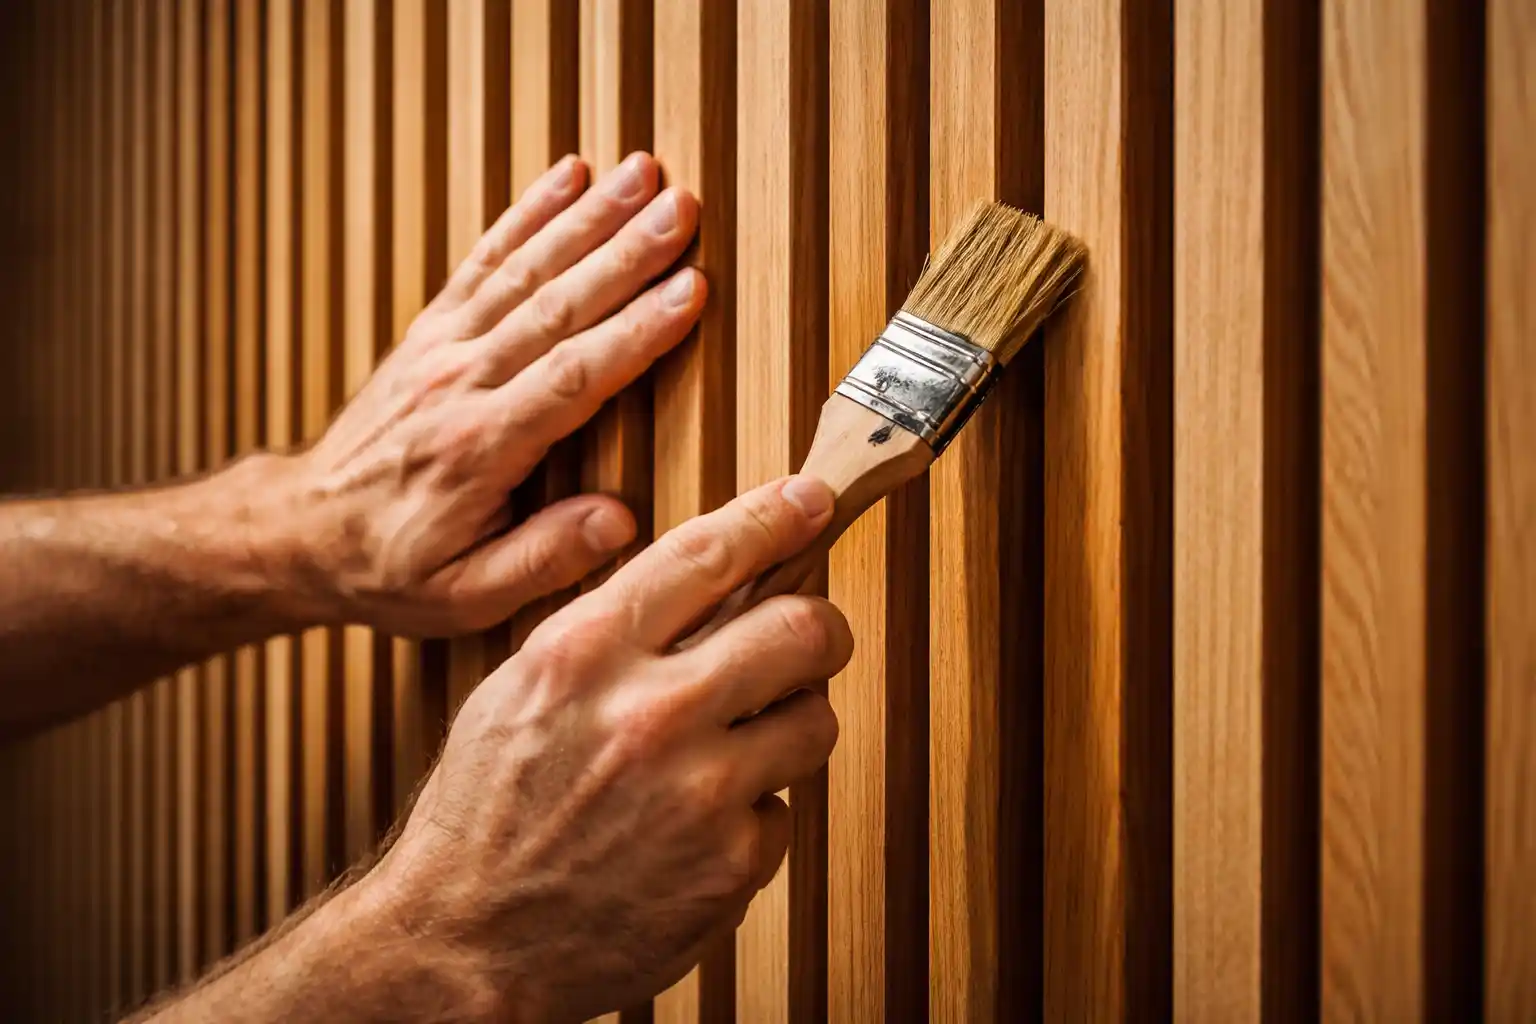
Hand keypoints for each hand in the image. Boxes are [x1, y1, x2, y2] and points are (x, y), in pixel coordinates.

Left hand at [273, 151, 703, 635]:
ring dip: (589, 217)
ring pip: (526, 271)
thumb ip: (544, 559)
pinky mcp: (433, 332)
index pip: (571, 377)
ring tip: (645, 173)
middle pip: (556, 304)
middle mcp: (460, 383)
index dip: (634, 331)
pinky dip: (527, 214)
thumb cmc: (391, 570)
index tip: (689, 289)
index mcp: (478, 448)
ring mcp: (443, 349)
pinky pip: (486, 261)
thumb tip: (621, 521)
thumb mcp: (464, 597)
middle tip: (683, 207)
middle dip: (625, 252)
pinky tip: (568, 175)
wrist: (300, 531)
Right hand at [363, 475, 850, 1020]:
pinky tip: (698, 828)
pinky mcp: (729, 863)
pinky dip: (753, 814)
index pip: (709, 555)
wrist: (463, 940)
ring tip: (737, 746)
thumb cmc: (487, 809)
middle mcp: (648, 713)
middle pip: (803, 629)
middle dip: (819, 629)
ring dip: (790, 724)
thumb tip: (713, 588)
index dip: (776, 518)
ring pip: (814, 718)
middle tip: (811, 639)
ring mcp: (698, 791)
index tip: (811, 502)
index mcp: (584, 653)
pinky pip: (784, 809)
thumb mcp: (525, 688)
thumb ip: (613, 632)